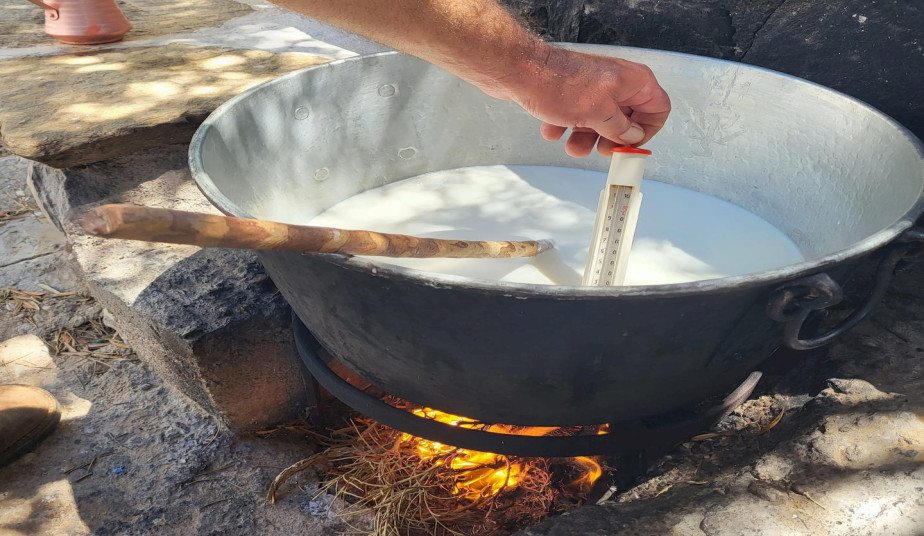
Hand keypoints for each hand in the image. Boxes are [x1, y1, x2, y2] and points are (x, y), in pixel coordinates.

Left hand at [491, 45, 671, 156]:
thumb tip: (632, 137)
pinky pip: (576, 116)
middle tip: (600, 150)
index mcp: (633, 81)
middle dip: (610, 138)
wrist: (519, 71)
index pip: (658, 108)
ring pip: (598, 121)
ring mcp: (593, 87)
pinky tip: (552, 129)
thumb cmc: (560, 85)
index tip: (629, 145)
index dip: (646, 131)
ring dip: (584, 138)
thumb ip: (620, 129)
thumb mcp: (599, 115)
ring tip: (571, 145)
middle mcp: (616, 82)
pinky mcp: (571, 92)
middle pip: (626, 119)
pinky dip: (565, 126)